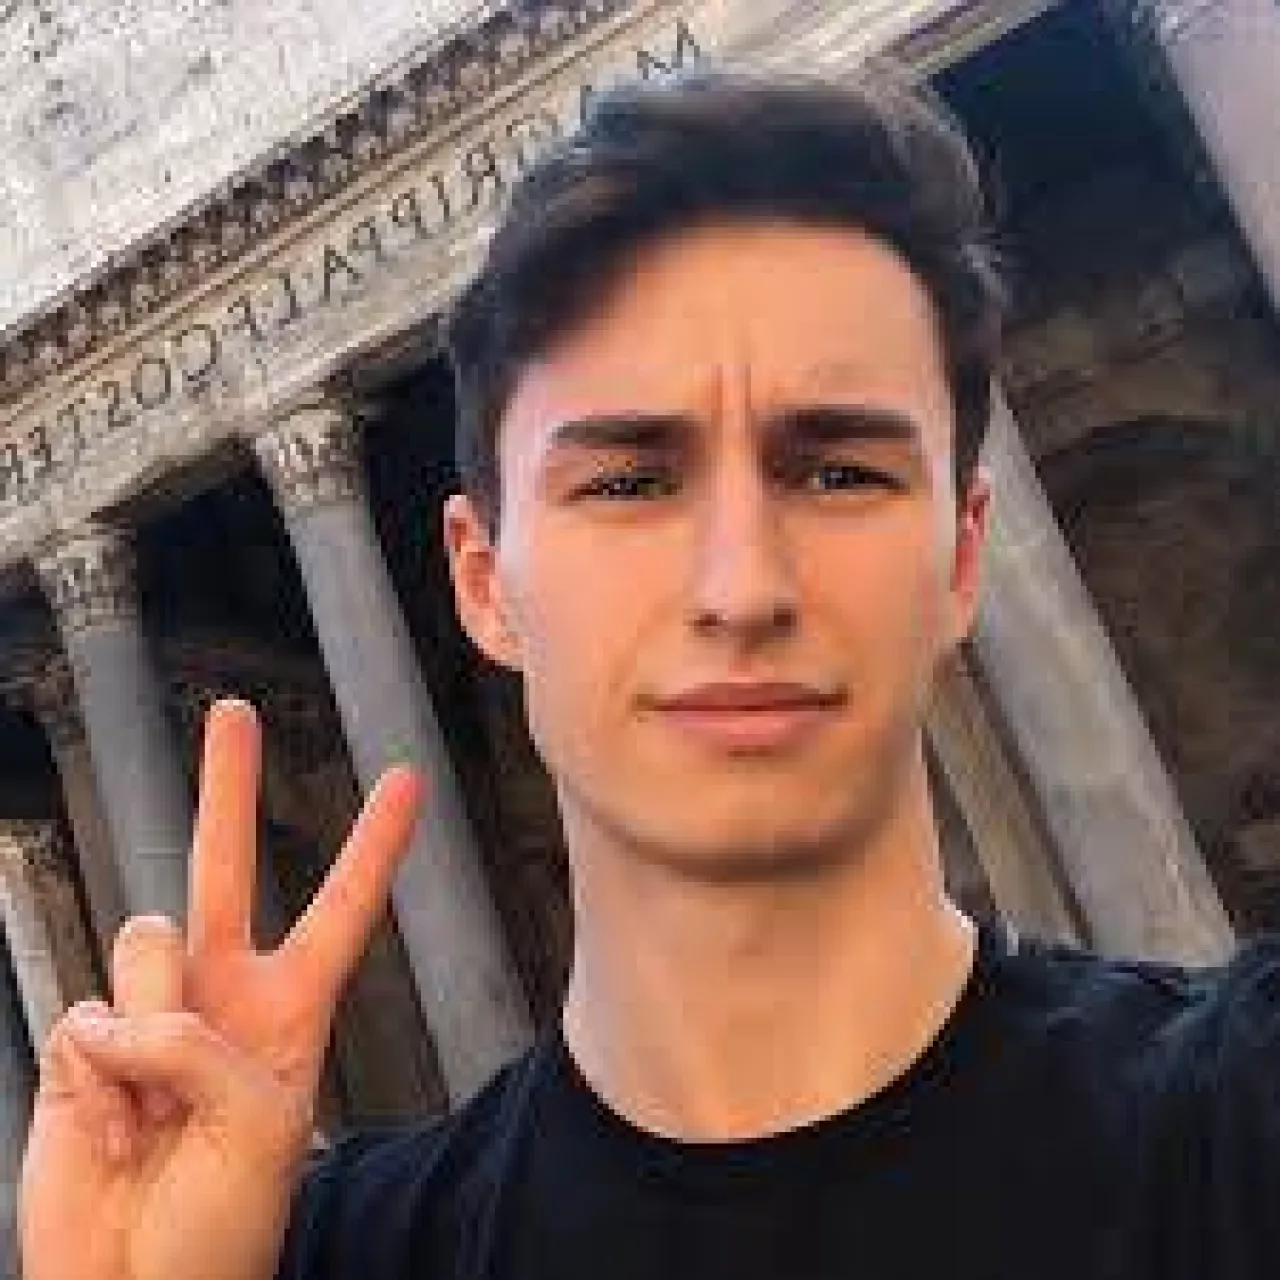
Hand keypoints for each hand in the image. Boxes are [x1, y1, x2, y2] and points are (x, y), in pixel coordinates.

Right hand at [18, 698, 423, 1279]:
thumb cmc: (220, 1224)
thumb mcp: (260, 1127)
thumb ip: (205, 1044)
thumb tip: (129, 1011)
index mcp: (291, 1009)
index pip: (343, 908)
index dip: (374, 844)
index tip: (406, 779)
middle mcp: (221, 992)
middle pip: (225, 865)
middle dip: (227, 785)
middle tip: (231, 712)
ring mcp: (152, 1009)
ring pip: (147, 942)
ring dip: (151, 1030)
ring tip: (154, 1110)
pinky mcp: (88, 1038)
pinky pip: (88, 1017)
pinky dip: (98, 1080)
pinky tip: (112, 1129)